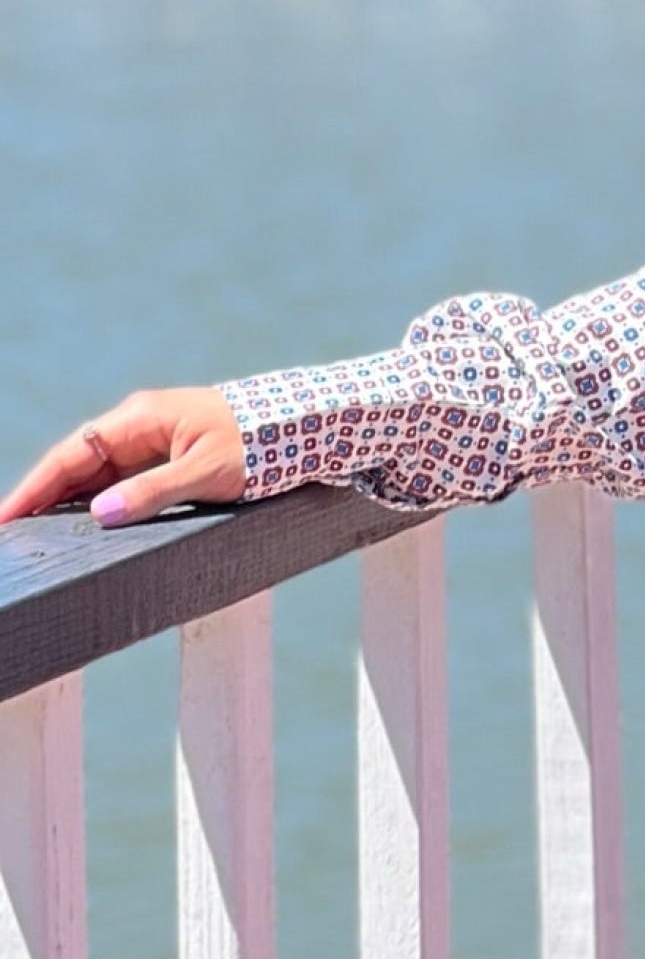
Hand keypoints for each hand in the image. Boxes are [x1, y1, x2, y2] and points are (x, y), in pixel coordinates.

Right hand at [0, 390, 246, 528]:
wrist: (301, 424)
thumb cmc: (257, 442)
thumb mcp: (207, 471)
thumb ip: (152, 492)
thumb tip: (100, 514)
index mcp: (142, 418)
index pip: (72, 453)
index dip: (34, 487)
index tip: (3, 518)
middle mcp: (140, 426)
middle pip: (76, 464)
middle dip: (40, 498)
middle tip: (9, 538)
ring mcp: (152, 442)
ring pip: (95, 476)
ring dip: (65, 504)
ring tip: (31, 540)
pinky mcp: (167, 459)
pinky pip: (120, 482)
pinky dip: (96, 504)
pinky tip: (80, 530)